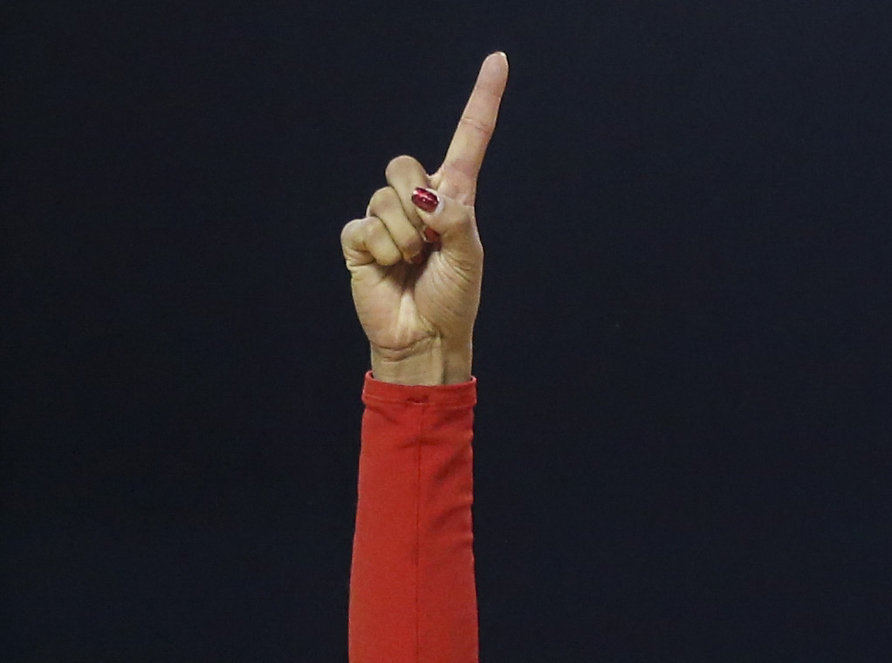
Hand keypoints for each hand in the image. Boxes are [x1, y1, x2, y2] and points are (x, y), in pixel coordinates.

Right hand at [341, 53, 507, 383]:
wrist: (425, 339)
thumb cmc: (454, 300)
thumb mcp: (469, 258)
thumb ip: (456, 220)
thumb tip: (425, 197)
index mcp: (454, 198)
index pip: (467, 138)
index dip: (482, 100)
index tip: (498, 60)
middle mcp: (417, 200)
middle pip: (402, 164)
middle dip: (416, 204)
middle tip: (430, 245)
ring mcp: (384, 217)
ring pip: (384, 199)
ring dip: (405, 239)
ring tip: (414, 264)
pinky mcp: (359, 238)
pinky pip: (364, 228)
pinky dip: (384, 253)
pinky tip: (392, 270)